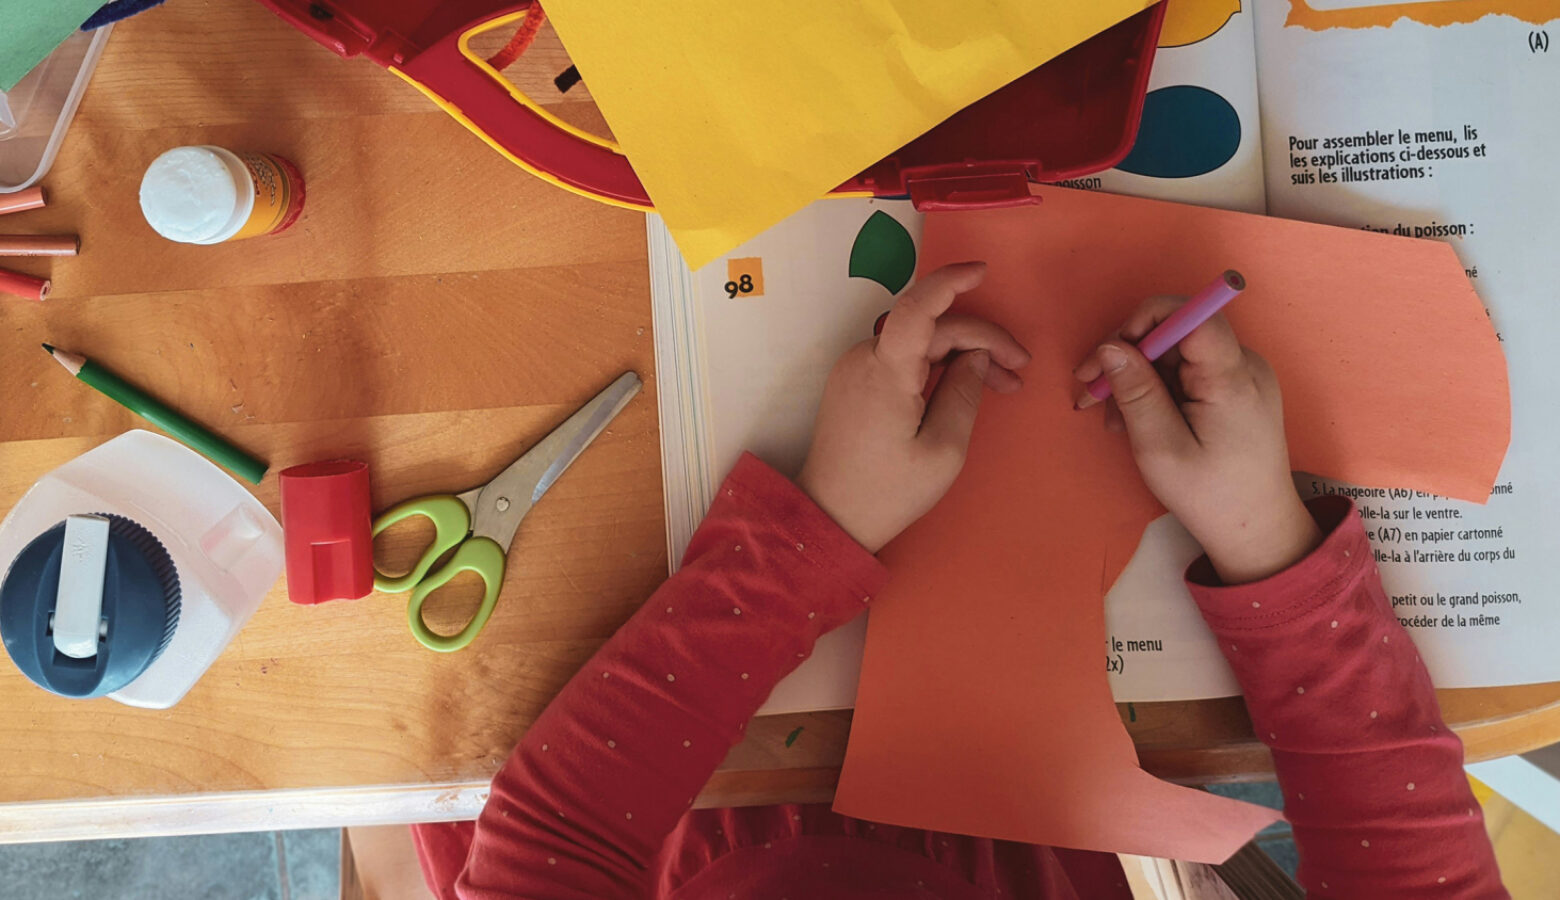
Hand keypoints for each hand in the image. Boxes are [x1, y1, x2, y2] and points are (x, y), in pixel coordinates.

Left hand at [797, 262, 1030, 552]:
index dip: (950, 281)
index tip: (982, 271)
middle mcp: (864, 359)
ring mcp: (855, 370)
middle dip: (981, 342)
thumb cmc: (887, 492)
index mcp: (885, 372)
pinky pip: (902, 359)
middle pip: (930, 329)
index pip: (918, 307)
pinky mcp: (854, 383)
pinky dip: (936, 366)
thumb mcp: (943, 450)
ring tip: (1002, 385)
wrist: (829, 517)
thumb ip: (965, 393)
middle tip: (1019, 372)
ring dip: (961, 355)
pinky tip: (963, 387)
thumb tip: (977, 357)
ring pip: (918, 343)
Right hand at [1073, 297, 1320, 583]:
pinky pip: (1188, 372)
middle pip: (1176, 332)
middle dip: (1129, 357)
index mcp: (1231, 377)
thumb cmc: (1209, 496)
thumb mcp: (1160, 448)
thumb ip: (1136, 392)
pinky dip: (1157, 389)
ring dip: (1138, 378)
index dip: (1145, 321)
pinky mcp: (1236, 389)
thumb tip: (1109, 346)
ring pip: (1176, 354)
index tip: (1110, 354)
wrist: (1257, 529)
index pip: (1191, 314)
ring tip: (1113, 420)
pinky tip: (1137, 420)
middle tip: (1092, 395)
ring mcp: (1242, 376)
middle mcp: (1244, 365)